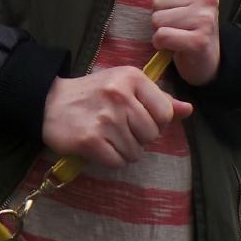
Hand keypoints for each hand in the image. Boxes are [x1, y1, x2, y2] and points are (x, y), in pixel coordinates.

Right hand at [41, 67, 191, 168]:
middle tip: (119, 127)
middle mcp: (120, 95)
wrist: (51, 103)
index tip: (138, 118)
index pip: (165, 114)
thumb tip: (189, 110)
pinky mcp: (90, 140)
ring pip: (135, 152)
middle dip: (139, 138)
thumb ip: (159, 99)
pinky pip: (117, 162)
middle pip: (151, 135)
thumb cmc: (95, 94)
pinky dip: (110, 159)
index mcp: (133, 78)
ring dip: (124, 150)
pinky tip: (99, 145)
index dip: (155, 122)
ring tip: (108, 136)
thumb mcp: (127, 86)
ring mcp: (105, 118)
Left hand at [148, 0, 220, 86]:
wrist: (206, 57)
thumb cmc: (187, 21)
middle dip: (159, 13)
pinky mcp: (199, 41)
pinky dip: (160, 43)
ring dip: (160, 29)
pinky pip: (161, 36)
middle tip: (175, 22)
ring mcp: (205, 18)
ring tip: (176, 32)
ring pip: (157, 19)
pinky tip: (174, 44)